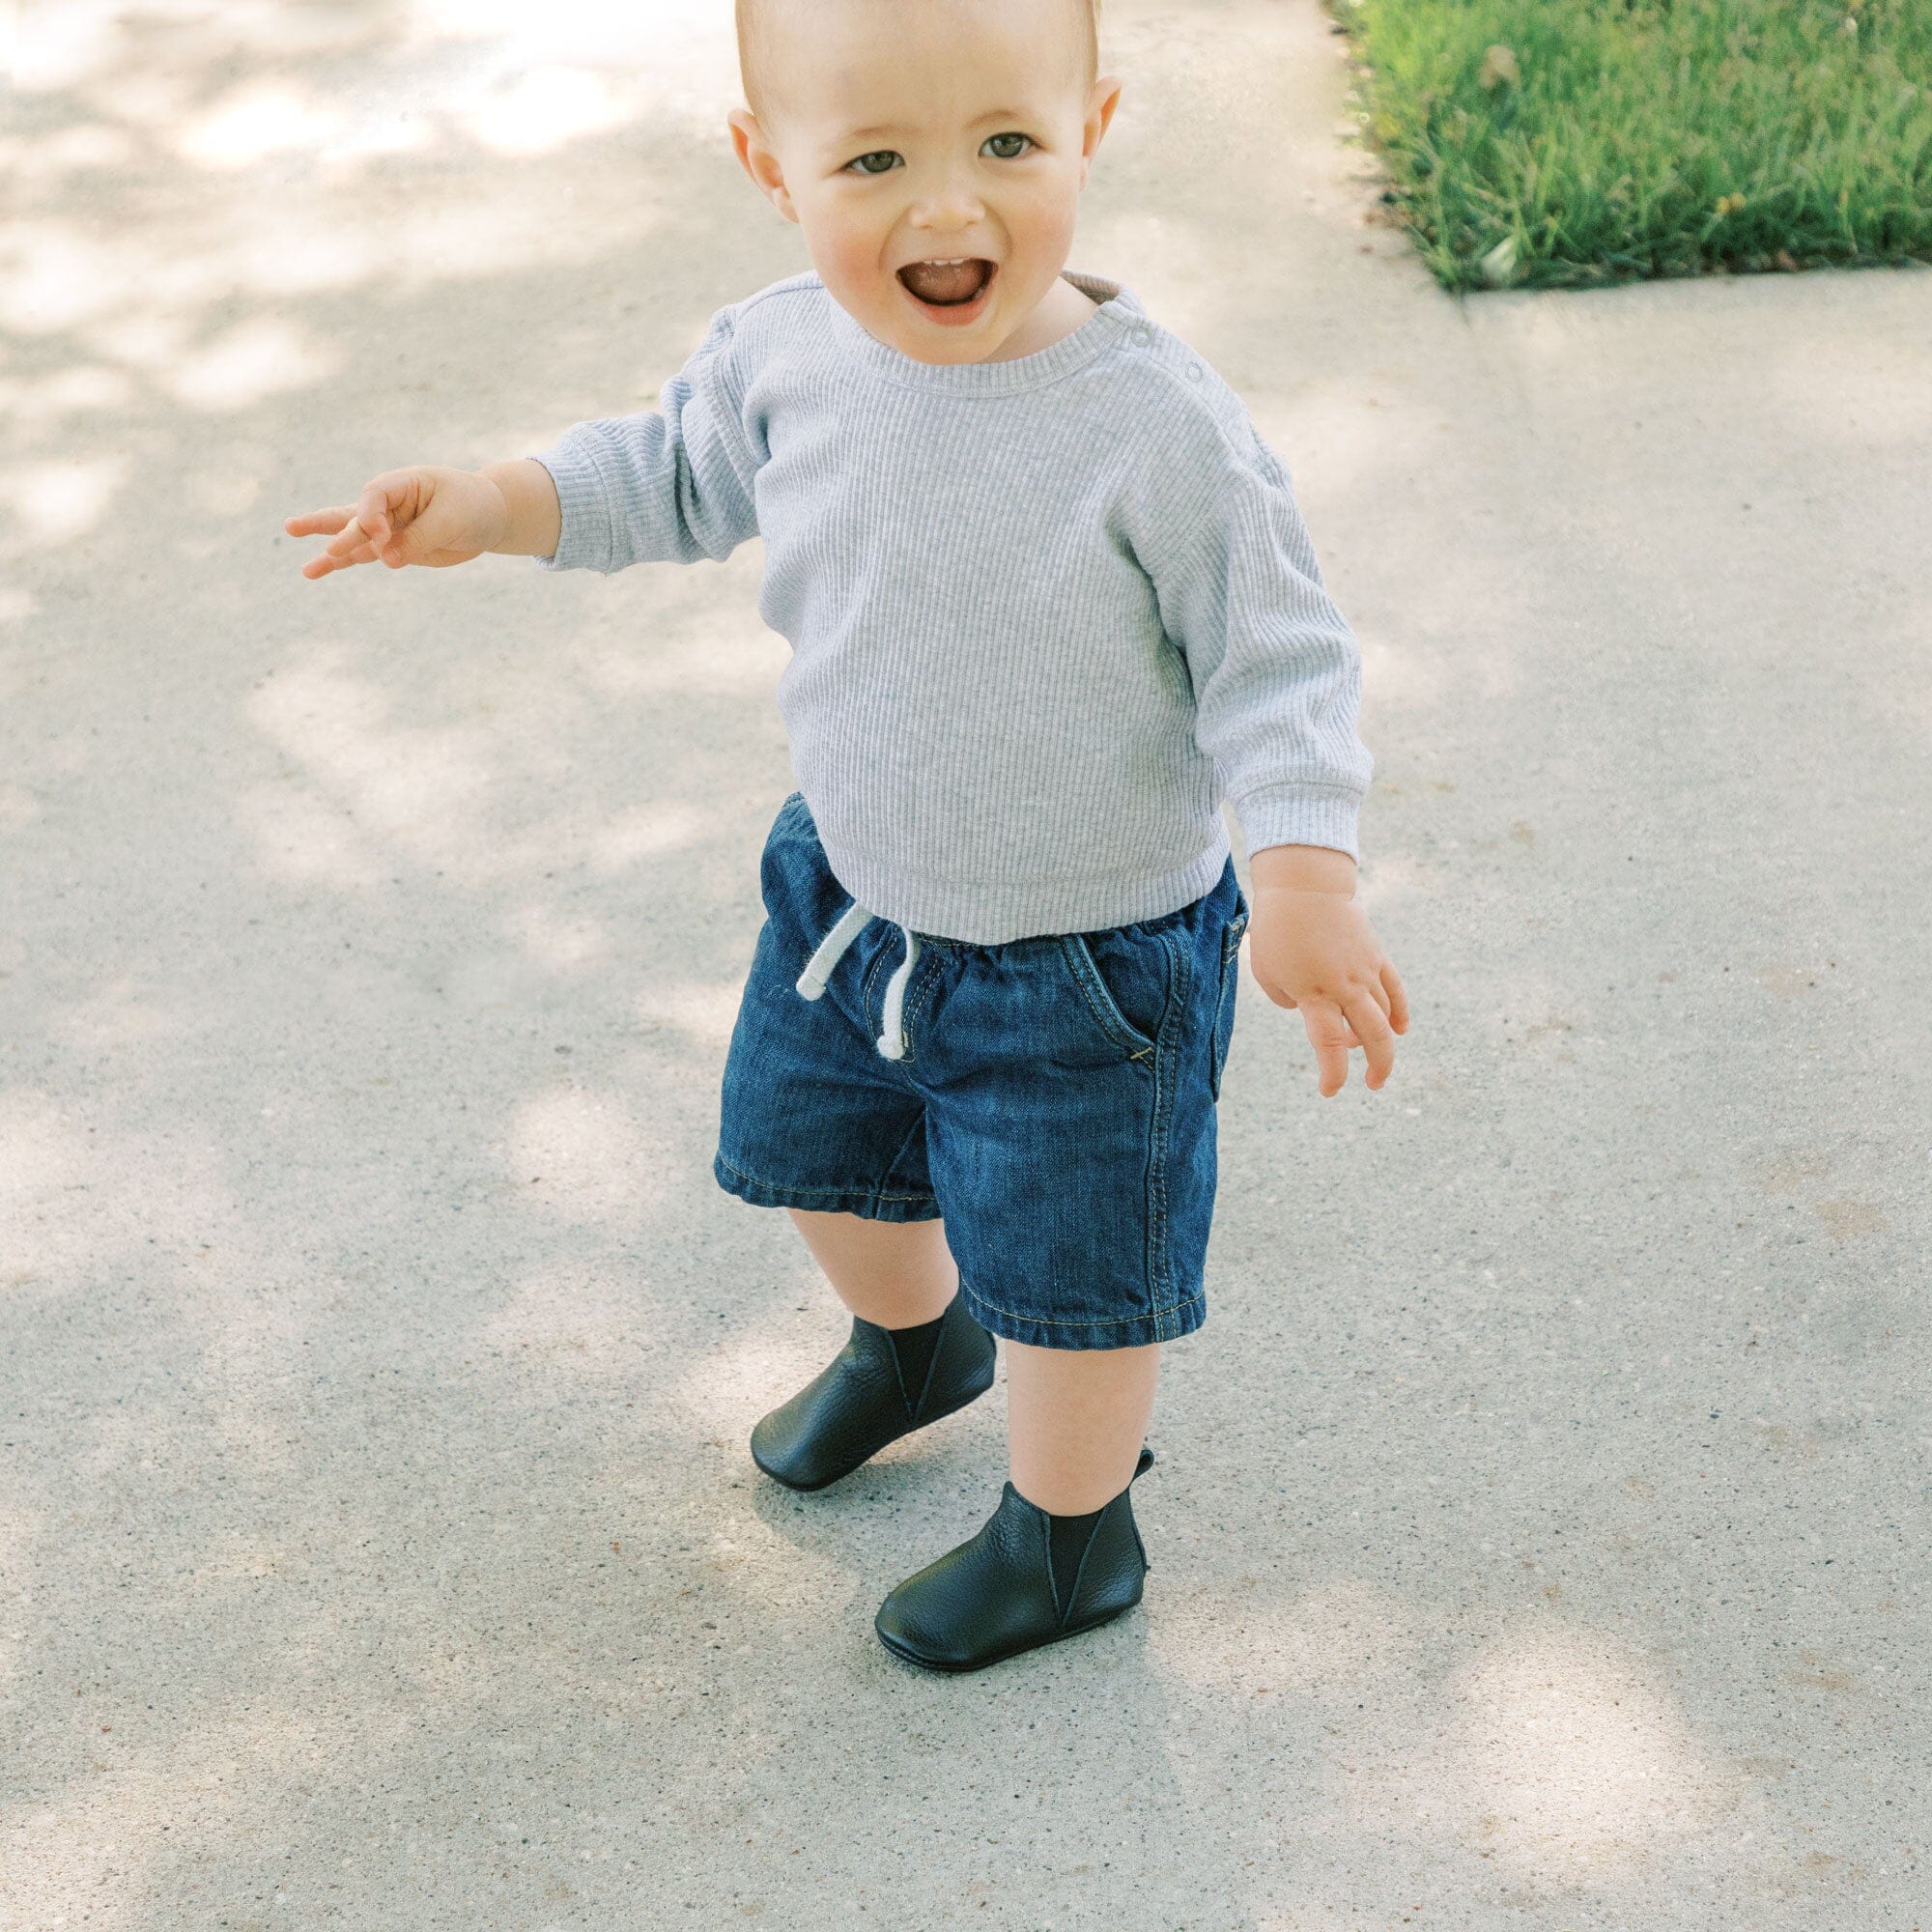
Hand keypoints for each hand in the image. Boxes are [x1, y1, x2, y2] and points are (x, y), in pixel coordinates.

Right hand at [283, 465, 509, 578]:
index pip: (374, 496)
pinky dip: (345, 563)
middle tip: (294, 529)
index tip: (381, 536)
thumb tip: (385, 559)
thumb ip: (417, 538)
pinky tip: (318, 570)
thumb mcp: (450, 520)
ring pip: (353, 537)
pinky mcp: (394, 546)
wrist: (489, 517)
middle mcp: (389, 504)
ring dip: (329, 552)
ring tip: (306, 570)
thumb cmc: (472, 507)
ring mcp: (389, 527)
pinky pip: (365, 555)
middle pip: (353, 514)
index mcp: (402, 484)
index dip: (370, 516)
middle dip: (328, 526)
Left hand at [1247, 845, 1408, 1096]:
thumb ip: (1290, 1002)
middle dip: (1378, 1065)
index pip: (1329, 1043)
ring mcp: (1365, 971)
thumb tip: (1315, 1013)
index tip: (1330, 1091)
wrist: (1304, 886)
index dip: (1333, 1073)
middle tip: (1372, 1083)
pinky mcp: (1376, 956)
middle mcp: (1345, 985)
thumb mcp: (1268, 974)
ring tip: (1359, 1044)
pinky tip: (1401, 1029)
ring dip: (1377, 1037)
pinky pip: (1395, 990)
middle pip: (1373, 1034)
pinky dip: (1400, 1011)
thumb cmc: (1277, 931)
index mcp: (1314, 993)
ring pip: (1385, 1015)